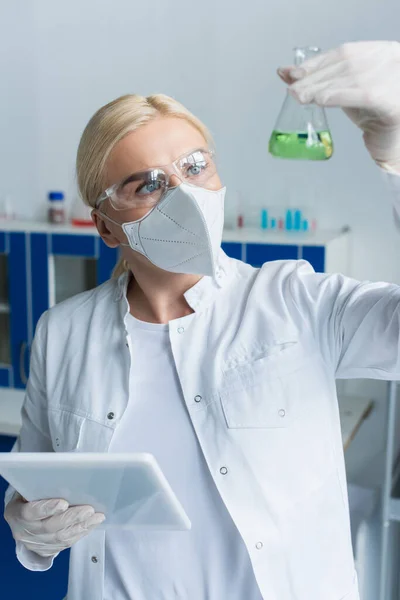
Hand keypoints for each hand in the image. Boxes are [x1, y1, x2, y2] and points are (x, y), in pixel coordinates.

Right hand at [4, 493, 104, 557]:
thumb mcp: (27, 490)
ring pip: (61, 538)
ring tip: (97, 517)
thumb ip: (40, 487)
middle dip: (72, 518)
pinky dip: (80, 533)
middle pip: (50, 527)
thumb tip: (63, 477)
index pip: (30, 513)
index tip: (64, 503)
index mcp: (16, 513)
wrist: (22, 521)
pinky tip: (91, 525)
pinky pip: (66, 544)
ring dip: (81, 527)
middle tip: (89, 510)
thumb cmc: (28, 498)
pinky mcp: (46, 551)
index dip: (48, 508)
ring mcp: (35, 544)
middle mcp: (24, 532)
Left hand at [277, 41, 399, 170]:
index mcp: (383, 52)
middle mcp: (392, 61)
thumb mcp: (346, 90)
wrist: (393, 140)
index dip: (317, 62)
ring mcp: (395, 80)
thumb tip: (287, 73)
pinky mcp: (393, 103)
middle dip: (315, 77)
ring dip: (321, 87)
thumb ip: (323, 80)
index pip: (344, 52)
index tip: (294, 73)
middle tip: (292, 89)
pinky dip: (339, 95)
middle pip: (346, 65)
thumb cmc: (372, 113)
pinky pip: (364, 95)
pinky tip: (320, 100)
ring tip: (300, 97)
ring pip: (351, 78)